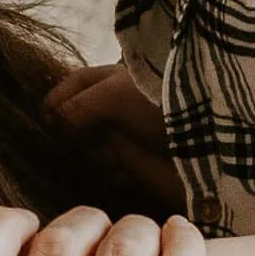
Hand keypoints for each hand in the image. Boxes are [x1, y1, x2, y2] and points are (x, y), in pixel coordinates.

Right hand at [45, 65, 185, 216]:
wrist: (210, 135)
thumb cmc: (161, 102)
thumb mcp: (113, 94)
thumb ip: (77, 107)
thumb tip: (52, 121)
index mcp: (113, 81)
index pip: (75, 85)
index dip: (57, 99)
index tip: (44, 118)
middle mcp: (119, 108)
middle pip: (79, 122)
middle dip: (74, 135)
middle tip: (73, 143)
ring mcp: (129, 136)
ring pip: (93, 150)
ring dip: (95, 157)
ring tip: (112, 156)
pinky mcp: (139, 164)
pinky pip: (112, 173)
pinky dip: (113, 174)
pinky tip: (125, 172)